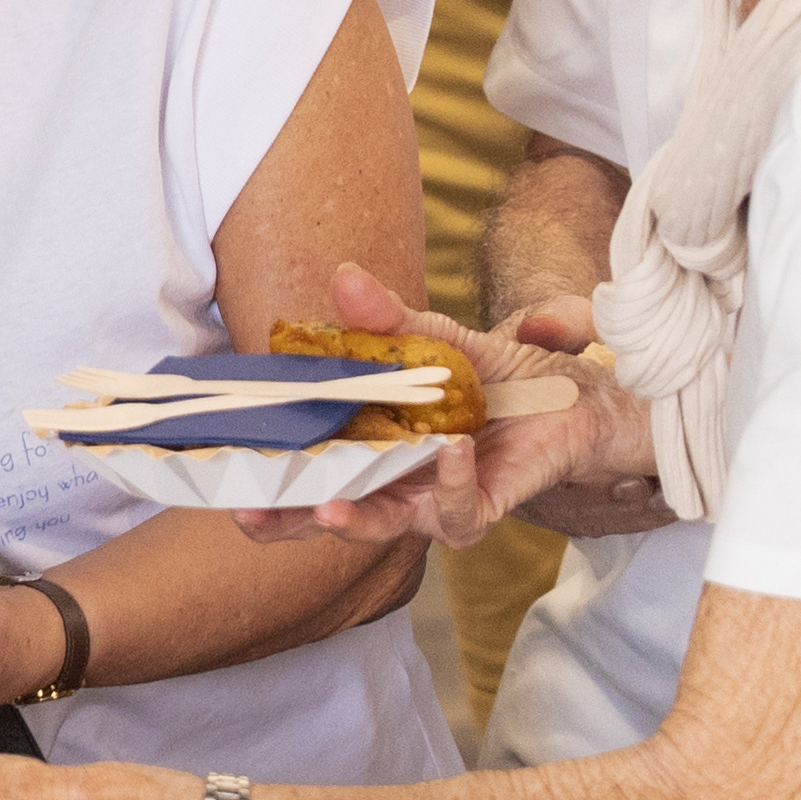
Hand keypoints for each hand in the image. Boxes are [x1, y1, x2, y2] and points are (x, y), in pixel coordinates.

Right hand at [218, 263, 657, 553]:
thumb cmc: (504, 374)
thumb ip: (390, 320)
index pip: (305, 461)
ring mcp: (435, 497)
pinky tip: (451, 450)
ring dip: (355, 518)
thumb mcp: (439, 339)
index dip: (260, 468)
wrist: (583, 397)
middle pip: (326, 509)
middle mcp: (394, 478)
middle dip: (284, 517)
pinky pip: (458, 512)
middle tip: (246, 511)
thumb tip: (343, 276)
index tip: (216, 460)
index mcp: (369, 442)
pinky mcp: (482, 507)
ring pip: (385, 523)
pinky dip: (451, 482)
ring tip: (329, 505)